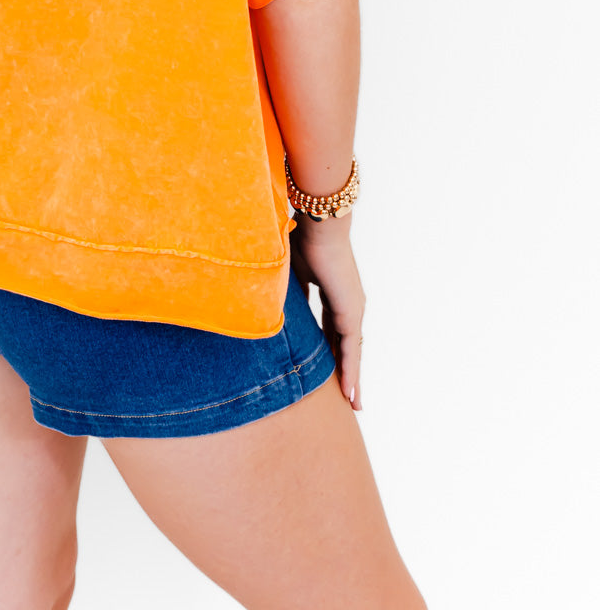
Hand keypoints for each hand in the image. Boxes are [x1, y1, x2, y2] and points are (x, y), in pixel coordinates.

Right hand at [289, 215, 365, 411]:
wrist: (320, 226)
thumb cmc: (303, 239)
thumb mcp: (292, 272)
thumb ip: (290, 292)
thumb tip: (276, 308)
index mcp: (334, 293)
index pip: (332, 329)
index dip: (330, 348)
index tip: (326, 366)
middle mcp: (348, 304)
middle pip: (345, 344)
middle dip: (344, 369)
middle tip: (346, 395)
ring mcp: (352, 309)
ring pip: (351, 352)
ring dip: (351, 378)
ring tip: (353, 402)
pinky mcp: (351, 313)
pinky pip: (351, 350)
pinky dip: (351, 372)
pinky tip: (350, 391)